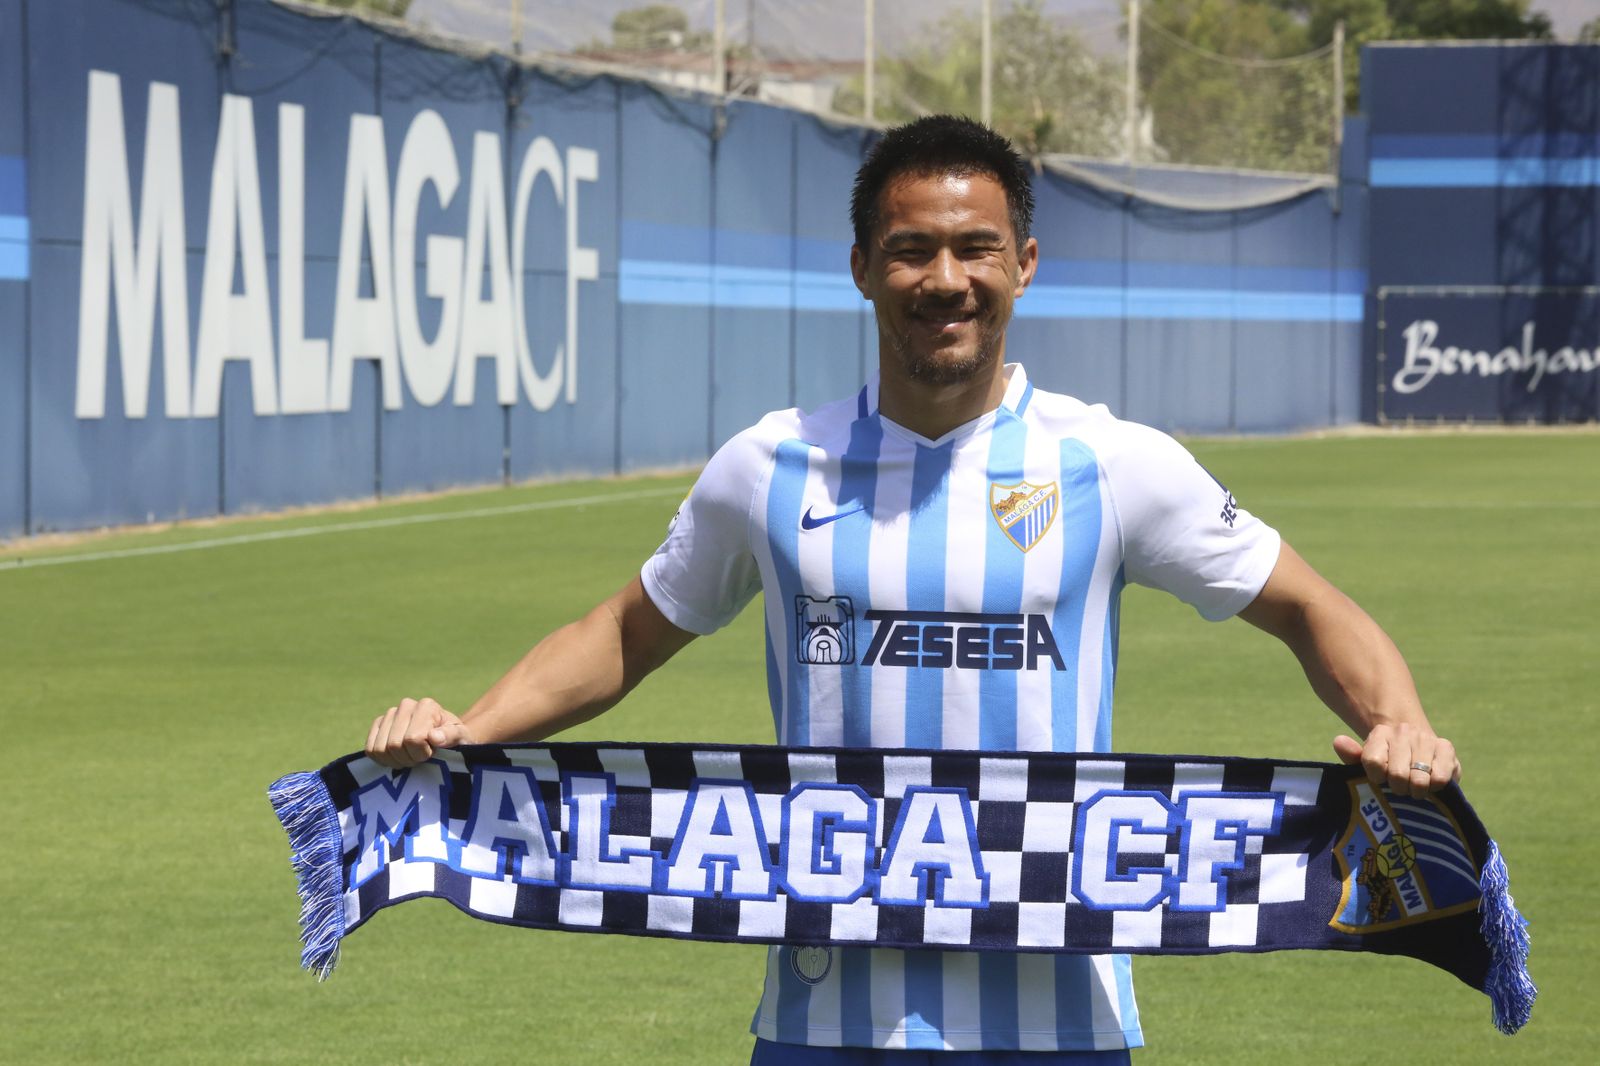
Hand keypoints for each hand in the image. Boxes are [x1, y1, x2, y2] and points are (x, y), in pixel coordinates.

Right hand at [366, 697, 475, 767]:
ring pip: (380, 748)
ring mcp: (390, 714)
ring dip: (395, 761)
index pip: (413, 739)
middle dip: (409, 759)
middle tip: (421, 758)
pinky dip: (382, 759)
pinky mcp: (379, 724)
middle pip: (394, 744)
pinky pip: (370, 748)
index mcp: (426, 706)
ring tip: (410, 757)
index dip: (422, 753)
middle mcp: (406, 705)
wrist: (445, 736)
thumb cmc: (456, 738)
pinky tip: (396, 758)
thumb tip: (434, 737)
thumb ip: (451, 736)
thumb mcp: (461, 738)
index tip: (432, 753)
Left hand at [1333, 722, 1459, 798]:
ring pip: (1419, 779)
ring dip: (1416, 790)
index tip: (1381, 779)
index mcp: (1379, 734)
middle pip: (1397, 775)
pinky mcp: (1446, 748)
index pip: (1373, 763)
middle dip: (1398, 788)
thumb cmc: (1387, 763)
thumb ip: (1351, 756)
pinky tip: (1431, 782)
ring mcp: (1425, 738)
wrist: (1417, 750)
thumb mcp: (1365, 762)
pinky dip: (1435, 787)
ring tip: (1415, 785)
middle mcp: (1403, 731)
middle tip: (1401, 786)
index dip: (1377, 778)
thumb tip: (1338, 741)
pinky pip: (1439, 778)